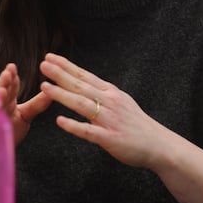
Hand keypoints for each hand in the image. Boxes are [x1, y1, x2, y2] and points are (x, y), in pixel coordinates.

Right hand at [0, 63, 52, 145]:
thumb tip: (51, 91)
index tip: (12, 67)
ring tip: (1, 92)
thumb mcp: (25, 116)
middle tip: (8, 74)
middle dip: (3, 84)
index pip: (9, 88)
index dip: (11, 79)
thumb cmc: (10, 132)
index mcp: (7, 102)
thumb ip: (37, 104)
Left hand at [39, 53, 165, 168]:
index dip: (67, 66)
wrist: (160, 144)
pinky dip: (74, 126)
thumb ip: (103, 93)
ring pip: (82, 104)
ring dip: (62, 95)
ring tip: (44, 86)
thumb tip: (85, 83)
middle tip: (43, 64)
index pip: (85, 76)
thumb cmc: (137, 124)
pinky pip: (89, 132)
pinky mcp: (110, 139)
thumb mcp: (122, 101)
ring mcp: (110, 120)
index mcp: (111, 93)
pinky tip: (60, 121)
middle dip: (60, 74)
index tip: (50, 57)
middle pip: (81, 85)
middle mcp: (110, 102)